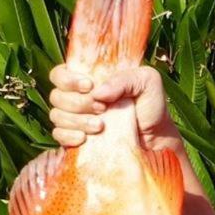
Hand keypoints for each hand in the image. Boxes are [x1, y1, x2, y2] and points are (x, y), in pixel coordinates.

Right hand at [48, 64, 180, 149]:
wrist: (158, 139)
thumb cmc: (151, 106)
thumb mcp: (146, 81)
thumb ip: (125, 78)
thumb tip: (97, 92)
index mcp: (89, 80)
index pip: (60, 74)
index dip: (68, 79)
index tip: (89, 86)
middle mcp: (79, 98)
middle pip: (56, 96)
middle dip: (78, 102)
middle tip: (102, 108)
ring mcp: (76, 120)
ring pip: (57, 116)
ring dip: (76, 120)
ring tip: (100, 126)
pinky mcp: (77, 140)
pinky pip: (58, 135)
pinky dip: (68, 136)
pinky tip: (84, 138)